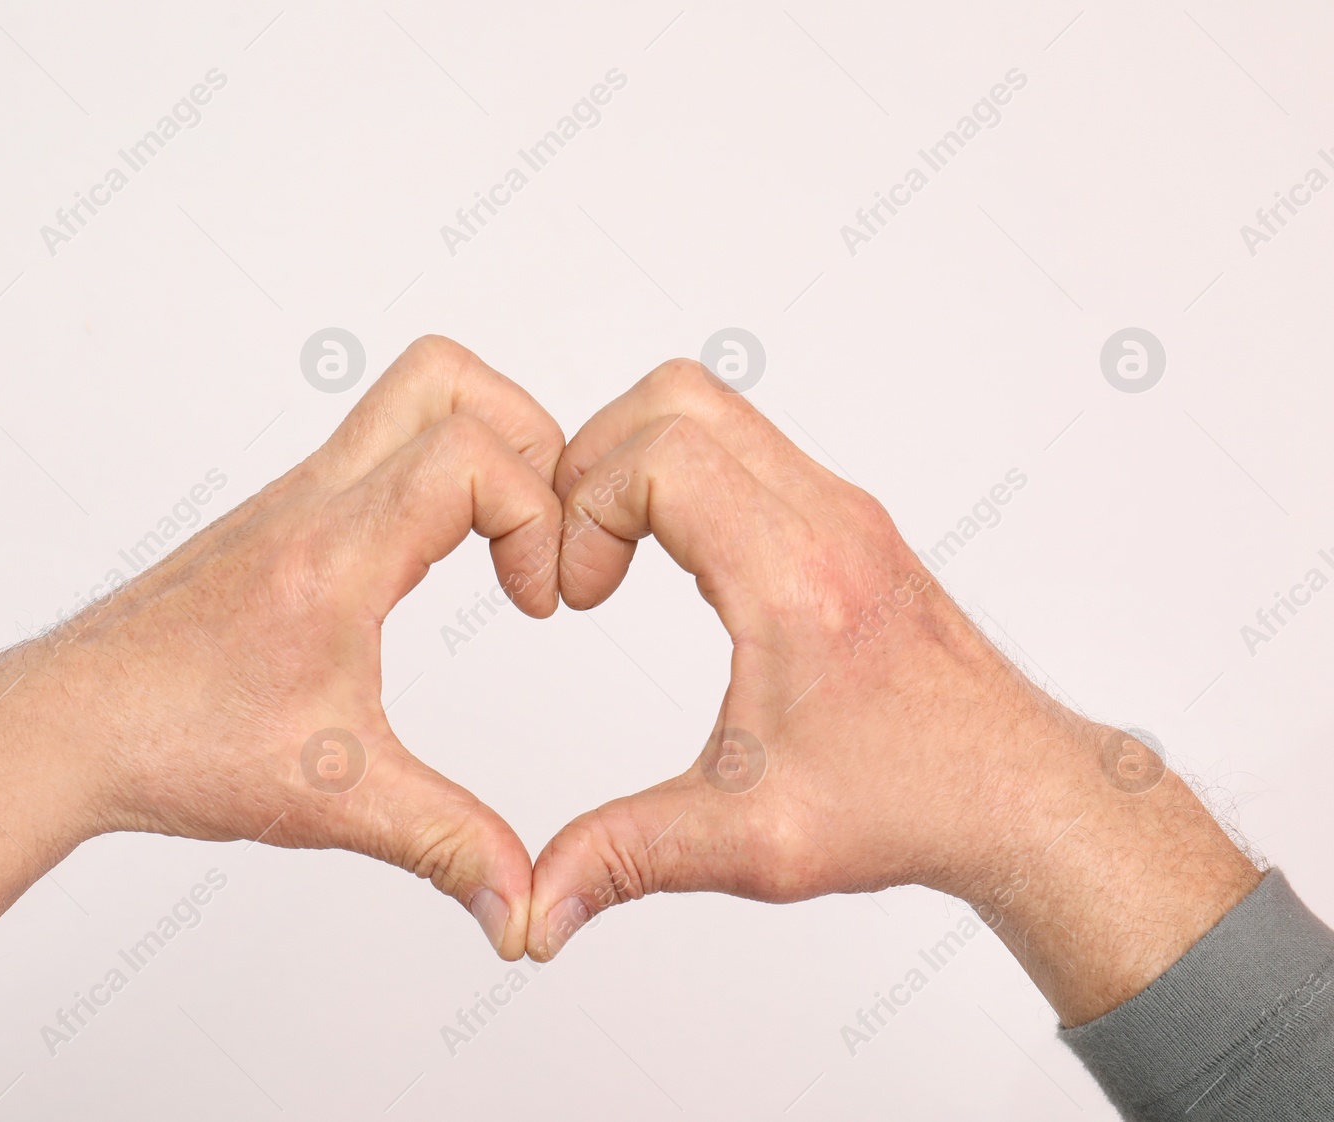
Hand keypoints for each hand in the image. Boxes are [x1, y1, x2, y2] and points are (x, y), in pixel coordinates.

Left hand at [0, 335, 564, 988]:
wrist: (62, 728)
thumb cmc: (171, 744)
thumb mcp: (335, 800)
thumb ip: (447, 847)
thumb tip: (522, 910)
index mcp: (336, 552)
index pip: (472, 453)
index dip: (539, 515)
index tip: (537, 602)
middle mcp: (314, 501)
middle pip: (443, 376)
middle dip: (528, 434)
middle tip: (542, 524)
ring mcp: (292, 500)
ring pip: (405, 397)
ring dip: (480, 448)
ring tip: (499, 546)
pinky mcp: (280, 518)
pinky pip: (374, 449)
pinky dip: (431, 480)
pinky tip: (431, 567)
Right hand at [525, 360, 1259, 1025]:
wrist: (1018, 793)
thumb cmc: (910, 804)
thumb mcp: (752, 841)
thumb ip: (627, 859)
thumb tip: (535, 909)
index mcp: (796, 580)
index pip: (662, 455)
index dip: (585, 508)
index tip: (575, 595)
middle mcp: (826, 519)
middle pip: (677, 396)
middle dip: (594, 460)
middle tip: (575, 552)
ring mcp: (842, 508)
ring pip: (712, 406)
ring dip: (637, 460)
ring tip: (613, 555)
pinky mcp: (846, 518)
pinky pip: (743, 444)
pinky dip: (682, 474)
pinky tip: (672, 562)